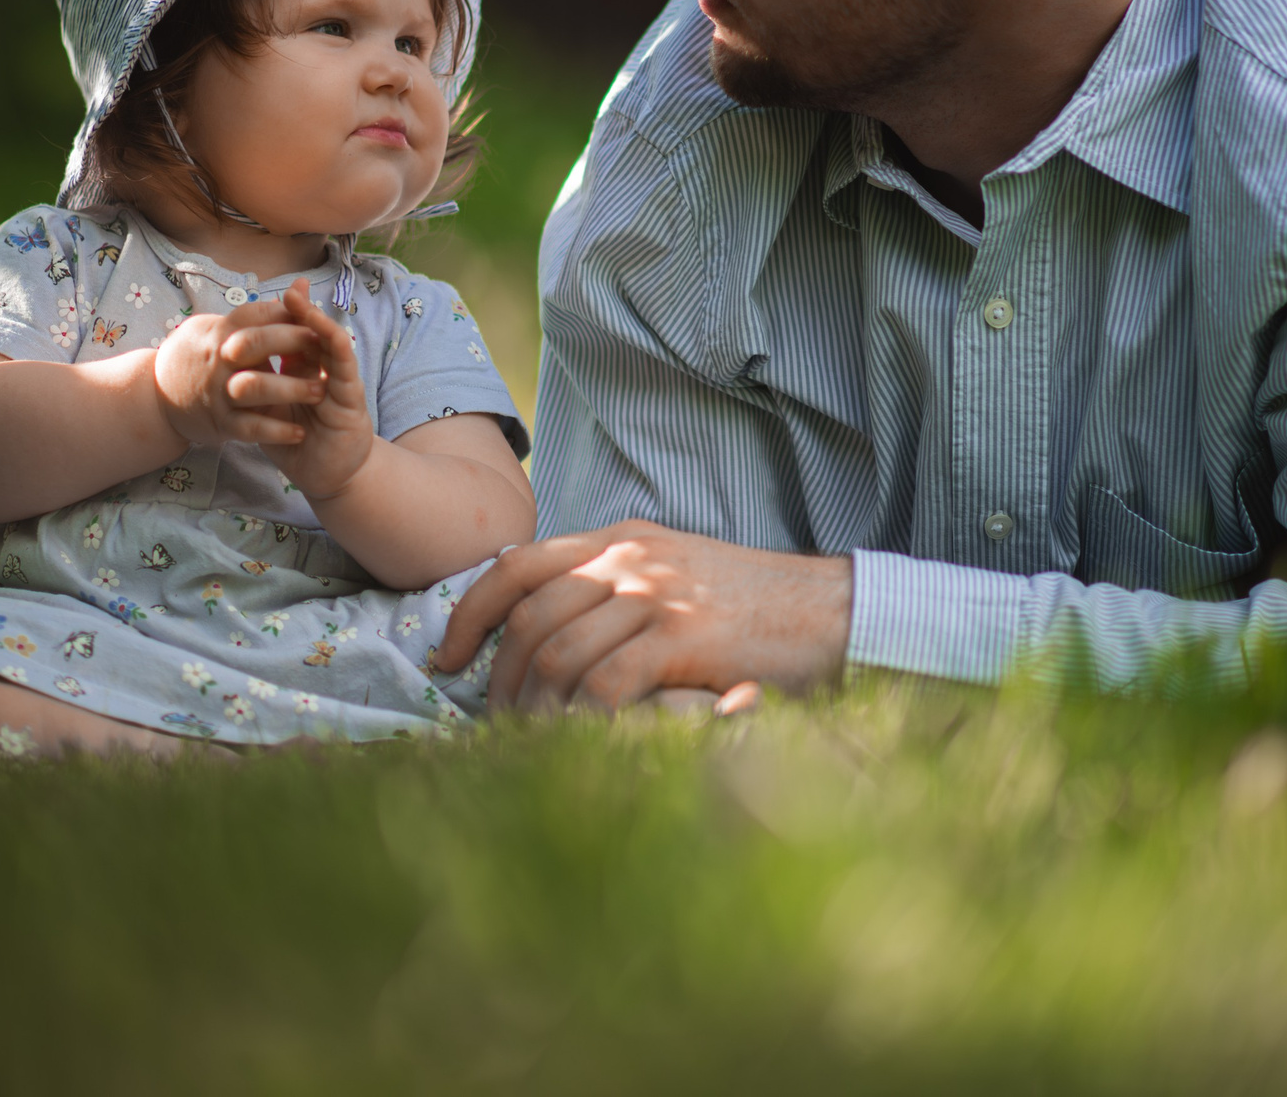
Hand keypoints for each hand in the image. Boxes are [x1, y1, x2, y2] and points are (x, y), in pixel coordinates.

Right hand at [150, 298, 318, 450]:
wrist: (158, 396)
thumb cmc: (201, 354)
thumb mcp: (223, 326)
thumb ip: (267, 311)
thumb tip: (303, 285)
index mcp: (221, 330)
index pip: (258, 314)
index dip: (290, 314)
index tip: (316, 319)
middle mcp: (218, 358)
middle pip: (255, 342)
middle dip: (293, 341)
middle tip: (324, 346)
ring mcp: (219, 391)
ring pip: (254, 387)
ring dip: (290, 388)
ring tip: (320, 390)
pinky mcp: (222, 423)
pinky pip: (251, 428)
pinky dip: (276, 431)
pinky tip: (300, 432)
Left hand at [244, 285, 376, 501]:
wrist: (323, 476)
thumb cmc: (294, 443)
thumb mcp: (265, 411)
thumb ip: (252, 384)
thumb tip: (228, 360)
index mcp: (300, 369)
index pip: (290, 334)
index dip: (276, 316)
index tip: (256, 300)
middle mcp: (321, 369)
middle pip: (308, 332)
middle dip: (293, 312)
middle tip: (279, 296)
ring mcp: (338, 380)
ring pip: (328, 341)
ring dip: (315, 319)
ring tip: (298, 300)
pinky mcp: (351, 397)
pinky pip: (345, 367)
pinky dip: (338, 345)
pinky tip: (329, 332)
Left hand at [431, 522, 851, 712]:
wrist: (837, 611)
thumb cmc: (759, 608)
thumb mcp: (679, 576)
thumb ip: (621, 589)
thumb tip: (555, 631)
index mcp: (623, 538)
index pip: (518, 563)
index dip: (471, 611)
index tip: (449, 657)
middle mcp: (631, 558)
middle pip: (528, 613)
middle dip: (498, 676)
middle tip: (493, 723)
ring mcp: (655, 594)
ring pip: (556, 652)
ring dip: (532, 709)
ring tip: (528, 748)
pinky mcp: (682, 638)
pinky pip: (603, 684)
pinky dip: (580, 723)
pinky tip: (577, 747)